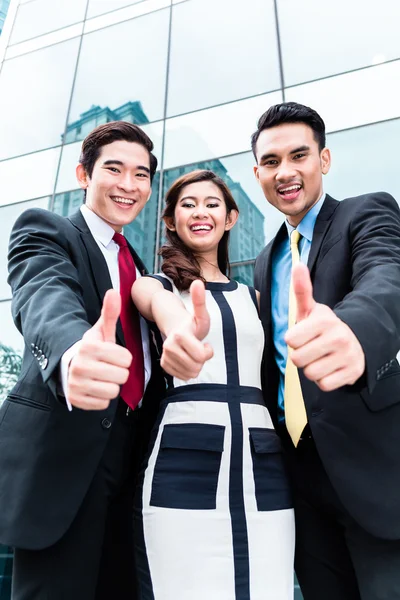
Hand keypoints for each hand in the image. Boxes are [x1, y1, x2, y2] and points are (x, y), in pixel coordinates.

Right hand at [67, 289, 131, 409]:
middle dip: (118, 372)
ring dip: (111, 385)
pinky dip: (102, 398)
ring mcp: (76, 384)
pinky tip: (95, 388)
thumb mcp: (100, 331)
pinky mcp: (76, 400)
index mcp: (89, 347)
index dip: (123, 358)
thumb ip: (110, 313)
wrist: (68, 366)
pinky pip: (103, 404)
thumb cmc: (92, 349)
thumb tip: (114, 292)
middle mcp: (80, 366)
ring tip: (102, 378)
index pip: (126, 359)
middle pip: (122, 376)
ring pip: (113, 391)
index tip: (112, 355)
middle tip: (108, 367)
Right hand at [161, 280, 212, 379]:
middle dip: (202, 359)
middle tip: (199, 348)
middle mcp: (169, 346)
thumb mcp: (201, 314)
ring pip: (190, 374)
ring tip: (193, 353)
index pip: (202, 356)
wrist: (176, 328)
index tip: (206, 343)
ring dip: (196, 365)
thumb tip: (198, 282)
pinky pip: (182, 377)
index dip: (208, 351)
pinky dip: (188, 371)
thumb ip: (200, 301)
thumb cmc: (192, 323)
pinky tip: (187, 359)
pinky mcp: (164, 364)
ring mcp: (165, 356)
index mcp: (180, 335)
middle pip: (196, 367)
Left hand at [285, 263, 364, 391]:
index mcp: (324, 321)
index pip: (290, 341)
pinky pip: (323, 385)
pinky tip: (330, 368)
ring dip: (312, 369)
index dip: (294, 340)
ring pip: (310, 374)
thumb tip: (297, 265)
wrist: (356, 341)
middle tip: (312, 348)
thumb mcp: (312, 309)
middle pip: (298, 359)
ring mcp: (347, 356)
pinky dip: (324, 380)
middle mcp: (338, 337)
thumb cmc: (324, 327)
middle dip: (301, 356)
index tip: (303, 336)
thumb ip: (302, 290)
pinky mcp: (352, 373)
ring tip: (320, 358)